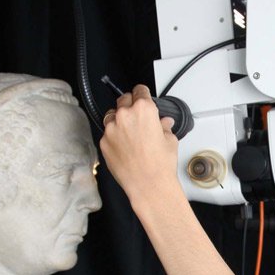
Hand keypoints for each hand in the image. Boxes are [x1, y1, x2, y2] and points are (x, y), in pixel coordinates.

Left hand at [99, 85, 178, 200]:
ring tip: (129, 133)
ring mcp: (111, 129)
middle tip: (137, 117)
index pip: (140, 90)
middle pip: (123, 99)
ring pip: (112, 115)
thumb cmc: (160, 165)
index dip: (142, 94)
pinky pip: (107, 133)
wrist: (148, 185)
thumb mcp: (170, 140)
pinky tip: (123, 146)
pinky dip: (114, 136)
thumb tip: (164, 123)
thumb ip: (164, 126)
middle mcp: (125, 115)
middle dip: (130, 105)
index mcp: (143, 109)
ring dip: (119, 119)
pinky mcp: (103, 142)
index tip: (142, 97)